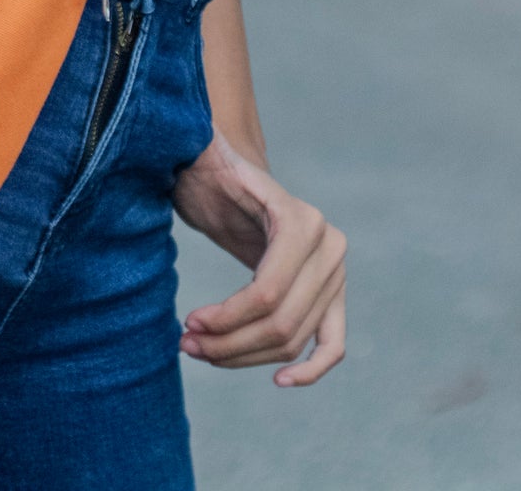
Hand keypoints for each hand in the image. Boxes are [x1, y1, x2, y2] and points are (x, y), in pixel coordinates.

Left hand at [172, 128, 345, 386]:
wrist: (229, 175)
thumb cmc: (209, 170)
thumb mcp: (200, 162)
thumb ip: (195, 149)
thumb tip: (184, 139)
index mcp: (301, 218)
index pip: (267, 293)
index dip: (227, 317)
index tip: (188, 323)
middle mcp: (329, 247)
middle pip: (281, 322)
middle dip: (230, 342)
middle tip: (186, 343)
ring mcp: (336, 274)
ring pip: (294, 338)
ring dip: (246, 356)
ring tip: (200, 350)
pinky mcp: (333, 296)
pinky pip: (332, 343)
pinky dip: (311, 368)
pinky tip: (280, 381)